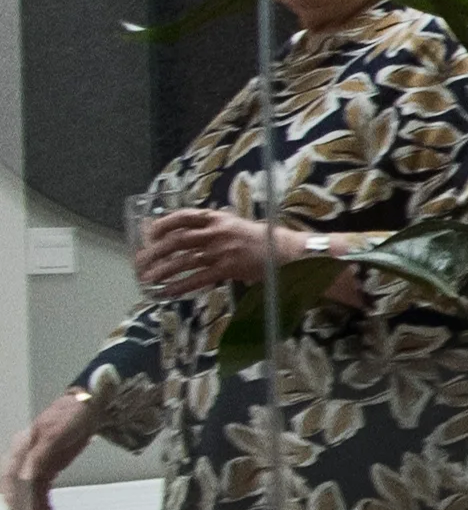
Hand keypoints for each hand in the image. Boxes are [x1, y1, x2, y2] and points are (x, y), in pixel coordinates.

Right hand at [5, 389, 92, 509]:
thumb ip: (39, 455)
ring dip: (36, 504)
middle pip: (20, 484)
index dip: (12, 492)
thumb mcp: (54, 434)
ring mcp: (38, 461)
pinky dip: (44, 499)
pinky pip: (43, 486)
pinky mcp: (50, 465)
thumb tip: (26, 477)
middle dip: (25, 502)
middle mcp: (26, 455)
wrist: (88, 408)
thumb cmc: (69, 416)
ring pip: (32, 487)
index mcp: (23, 446)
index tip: (16, 509)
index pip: (11, 473)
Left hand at [131, 207, 285, 297]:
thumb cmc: (259, 238)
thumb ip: (211, 227)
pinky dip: (180, 285)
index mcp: (217, 218)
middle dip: (156, 251)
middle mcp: (217, 233)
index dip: (163, 224)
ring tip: (147, 277)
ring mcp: (221, 251)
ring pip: (184, 260)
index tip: (149, 232)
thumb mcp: (234, 224)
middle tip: (141, 260)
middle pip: (178, 240)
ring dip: (163, 269)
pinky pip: (198, 278)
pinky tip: (167, 291)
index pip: (183, 217)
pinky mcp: (227, 269)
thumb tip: (185, 234)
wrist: (285, 250)